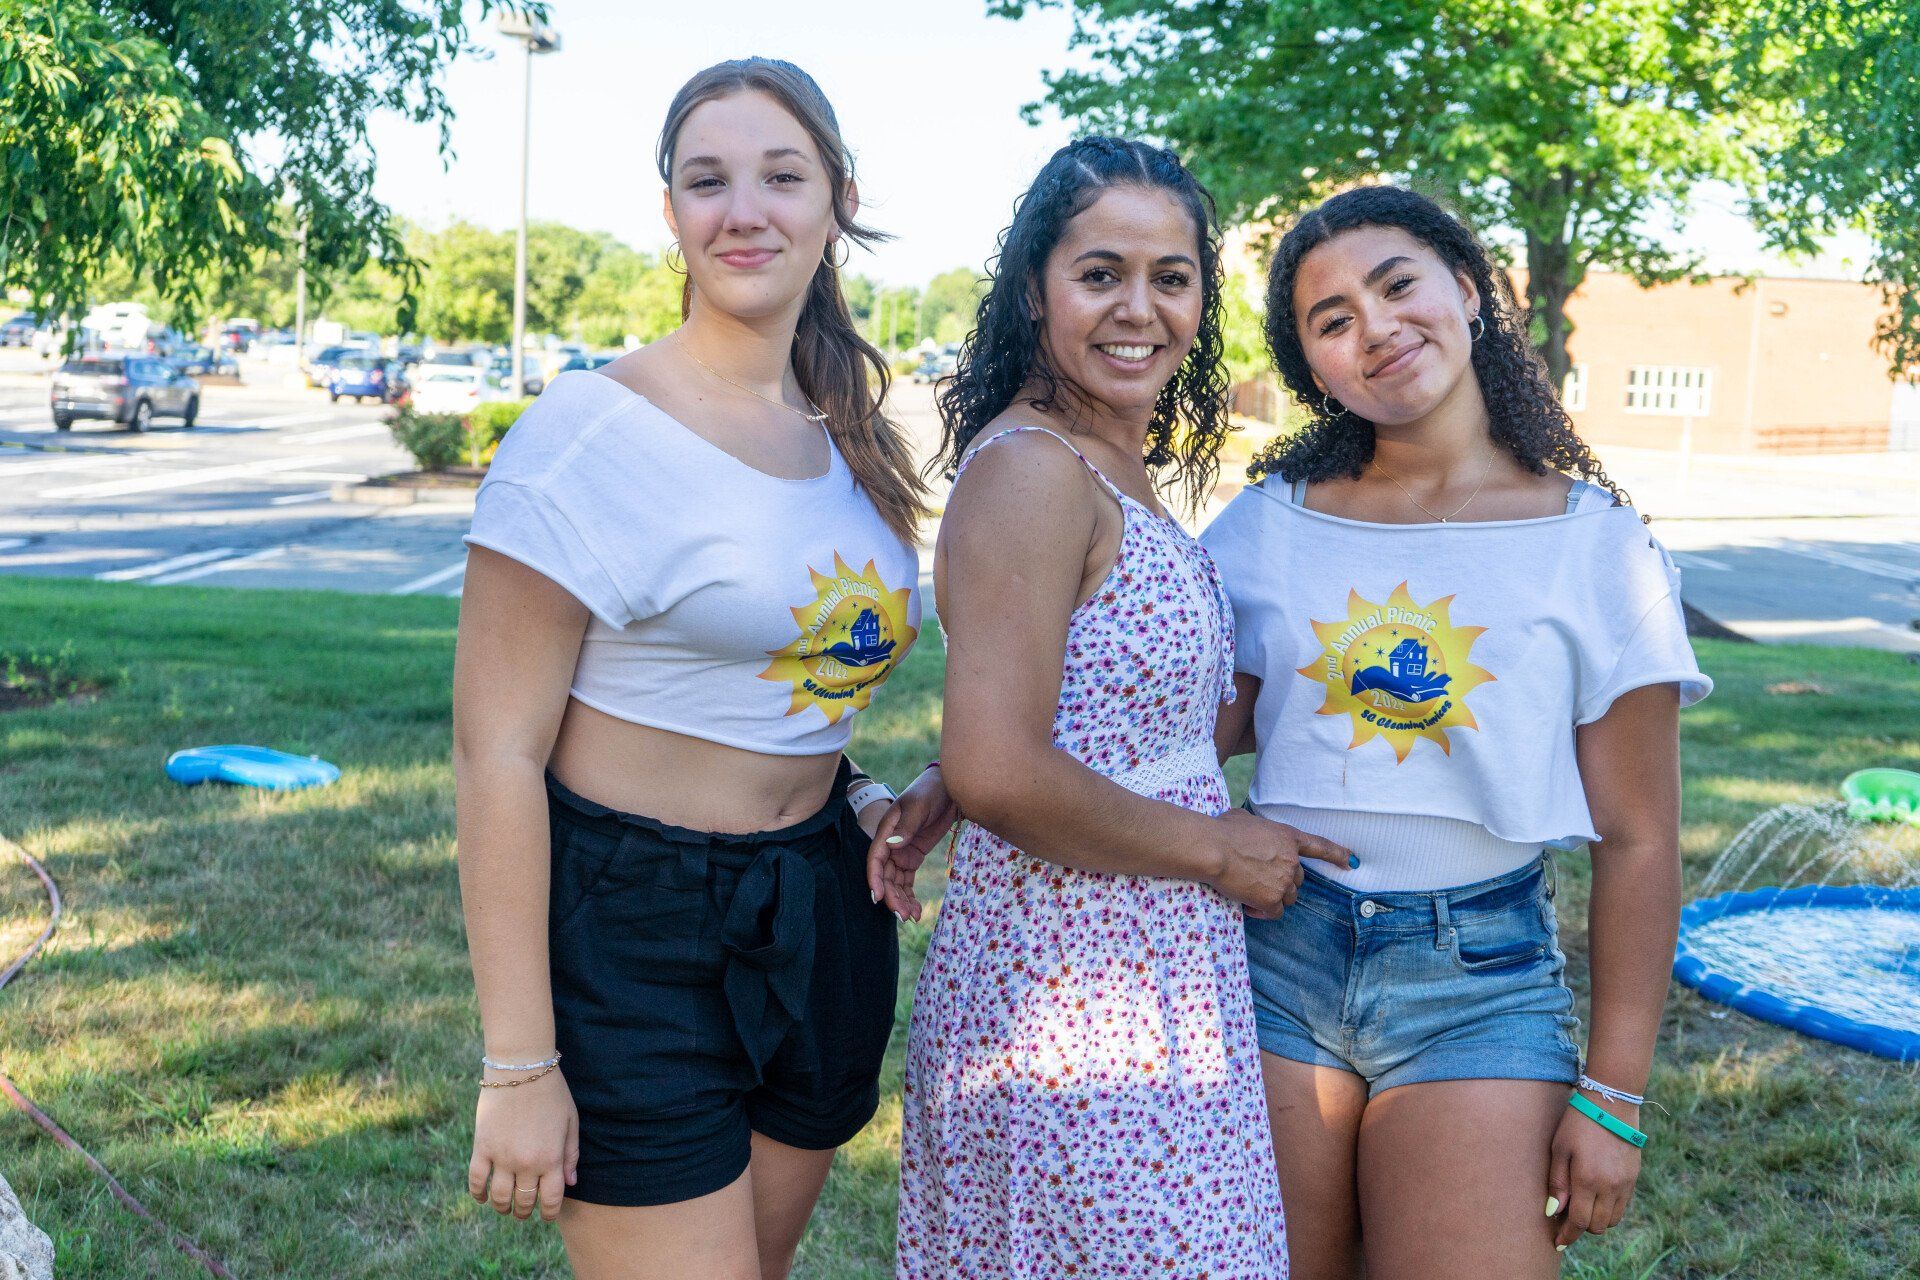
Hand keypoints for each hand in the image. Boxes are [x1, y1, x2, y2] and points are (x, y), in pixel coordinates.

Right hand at [467, 1066, 578, 1222]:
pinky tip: (482, 1197)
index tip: (545, 1216)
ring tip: (505, 1207)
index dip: (547, 1213)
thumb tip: (570, 1183)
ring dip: (502, 1207)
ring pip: (499, 1197)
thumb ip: (571, 1154)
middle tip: (524, 1211)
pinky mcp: (482, 1147)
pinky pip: (476, 1180)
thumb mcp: (571, 1121)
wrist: (521, 1068)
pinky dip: (478, 1193)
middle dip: (525, 1211)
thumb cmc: (551, 1092)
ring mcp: (502, 1157)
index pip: (550, 1200)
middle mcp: (526, 1163)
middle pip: (524, 1201)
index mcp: (551, 1158)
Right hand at [865, 766, 959, 921]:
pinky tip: (916, 910)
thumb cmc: (930, 791)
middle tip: (903, 915)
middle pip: (885, 875)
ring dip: (901, 900)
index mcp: (887, 830)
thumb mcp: (919, 806)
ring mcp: (902, 852)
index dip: (875, 878)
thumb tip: (893, 846)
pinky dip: (910, 895)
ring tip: (911, 917)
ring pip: (896, 882)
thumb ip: (907, 827)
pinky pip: (908, 880)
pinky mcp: (914, 856)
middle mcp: (891, 844)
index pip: (875, 858)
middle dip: (891, 896)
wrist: (950, 788)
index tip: (878, 897)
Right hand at [1206, 808, 1351, 918]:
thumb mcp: (1244, 819)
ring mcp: (1283, 881)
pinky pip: (1275, 912)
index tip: (1351, 862)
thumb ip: (1258, 829)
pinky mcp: (1271, 899)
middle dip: (1282, 881)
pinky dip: (1263, 911)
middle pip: (1298, 879)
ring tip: (1250, 891)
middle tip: (1258, 879)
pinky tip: (1248, 905)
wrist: (1213, 849)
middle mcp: (1291, 860)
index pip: (1321, 847)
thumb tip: (1247, 830)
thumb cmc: (1222, 830)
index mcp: (1288, 837)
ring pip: (1288, 897)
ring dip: (1273, 897)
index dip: (1338, 854)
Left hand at [1548, 1095, 1643, 1249]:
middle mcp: (1610, 1186)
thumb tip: (1554, 1211)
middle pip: (1597, 1226)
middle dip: (1581, 1228)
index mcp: (1588, 1180)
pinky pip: (1623, 1206)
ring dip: (1597, 1220)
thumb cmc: (1578, 1123)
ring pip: (1612, 1219)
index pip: (1579, 1222)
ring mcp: (1625, 1183)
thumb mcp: (1559, 1149)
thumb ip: (1557, 1183)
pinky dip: (1609, 1209)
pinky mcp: (1634, 1178)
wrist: (1612, 1103)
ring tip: (1582, 1207)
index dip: (1568, 1235)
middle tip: (1567, 1220)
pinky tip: (1596, 1198)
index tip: (1558, 1242)